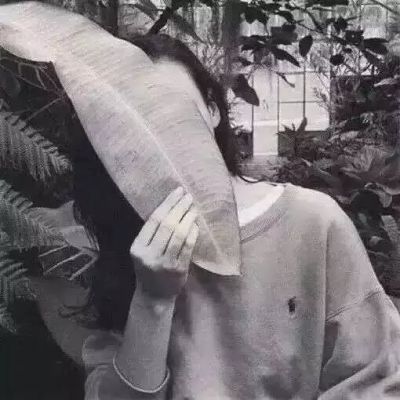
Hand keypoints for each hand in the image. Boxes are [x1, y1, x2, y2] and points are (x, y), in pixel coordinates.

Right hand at [130, 186, 198, 300]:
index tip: (177, 191)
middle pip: (167, 225)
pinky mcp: (179, 269)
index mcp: (137, 247)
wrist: (154, 296)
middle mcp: (150, 255)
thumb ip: (151, 233)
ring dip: (188, 218)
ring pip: (179, 235)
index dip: (167, 203)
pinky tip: (195, 224)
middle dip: (179, 207)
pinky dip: (193, 233)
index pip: (154, 220)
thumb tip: (171, 206)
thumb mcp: (142, 251)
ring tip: (193, 208)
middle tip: (188, 196)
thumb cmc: (148, 268)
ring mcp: (165, 263)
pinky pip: (188, 246)